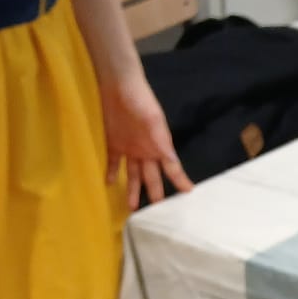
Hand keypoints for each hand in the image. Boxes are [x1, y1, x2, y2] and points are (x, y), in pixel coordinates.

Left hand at [100, 67, 191, 209]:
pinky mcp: (114, 143)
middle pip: (152, 176)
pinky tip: (109, 184)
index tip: (187, 194)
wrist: (119, 86)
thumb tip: (172, 161)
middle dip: (155, 193)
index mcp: (160, 146)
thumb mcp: (154, 121)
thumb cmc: (141, 101)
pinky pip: (113, 162)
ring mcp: (130, 148)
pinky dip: (111, 172)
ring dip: (132, 189)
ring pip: (133, 174)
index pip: (172, 168)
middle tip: (157, 212)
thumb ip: (161, 143)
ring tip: (131, 207)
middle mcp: (147, 150)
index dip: (180, 181)